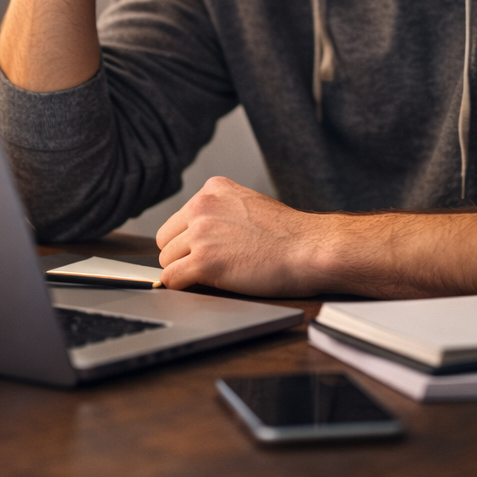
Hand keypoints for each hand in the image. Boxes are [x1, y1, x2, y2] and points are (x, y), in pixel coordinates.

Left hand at [156, 178, 330, 296]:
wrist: (309, 248)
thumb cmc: (288, 233)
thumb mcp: (248, 205)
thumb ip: (219, 213)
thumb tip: (196, 235)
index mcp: (213, 189)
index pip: (179, 219)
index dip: (190, 240)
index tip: (207, 249)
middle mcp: (202, 206)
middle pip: (167, 240)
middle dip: (183, 255)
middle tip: (210, 264)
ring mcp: (201, 233)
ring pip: (167, 261)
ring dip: (186, 272)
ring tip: (217, 274)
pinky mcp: (204, 261)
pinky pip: (171, 279)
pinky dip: (183, 287)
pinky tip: (205, 285)